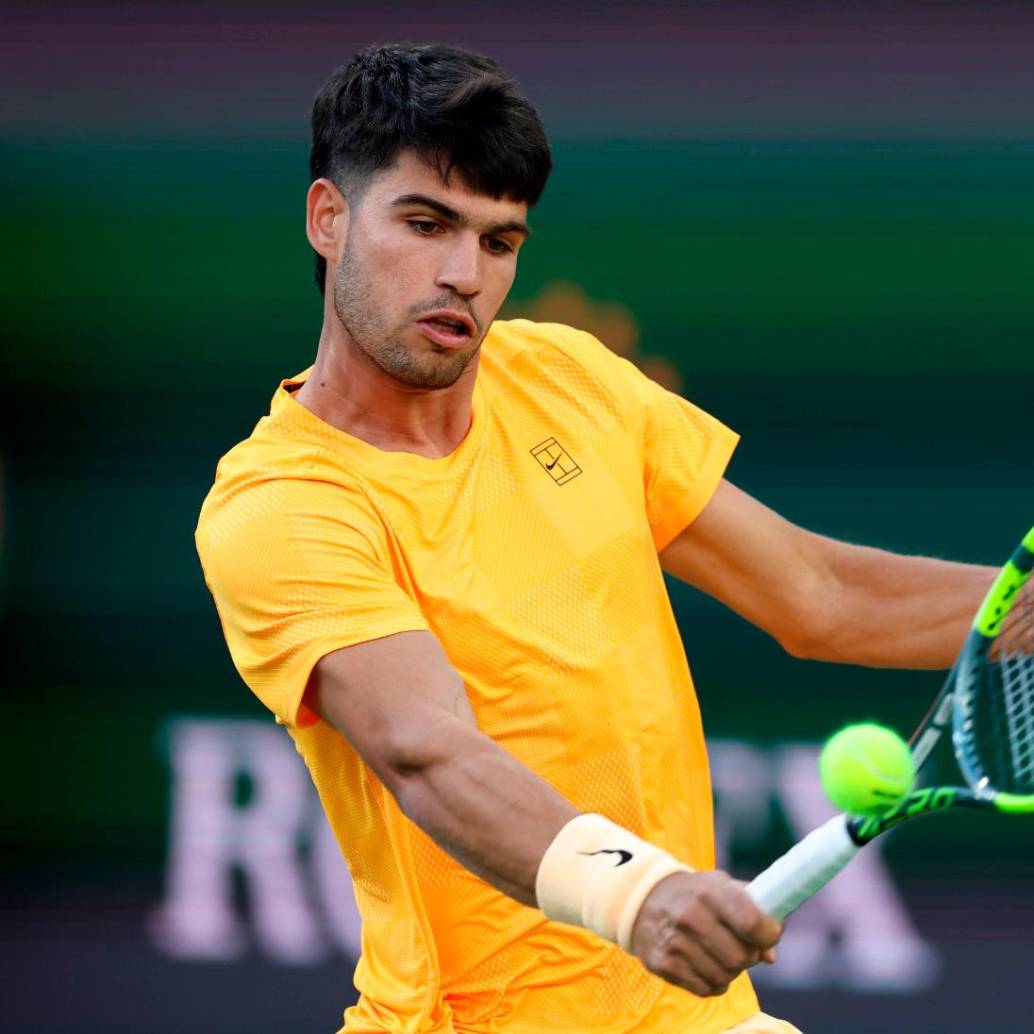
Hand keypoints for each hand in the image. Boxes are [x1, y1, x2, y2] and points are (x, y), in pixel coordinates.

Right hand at [630, 870, 781, 996]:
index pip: (752, 923)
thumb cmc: (694, 893)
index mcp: (708, 891)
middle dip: (749, 955)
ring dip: (730, 970)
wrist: (644, 898)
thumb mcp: (721, 886)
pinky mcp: (664, 965)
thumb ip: (753, 910)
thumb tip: (771, 955)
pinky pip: (706, 988)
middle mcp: (690, 916)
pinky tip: (705, 963)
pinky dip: (713, 981)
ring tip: (720, 953)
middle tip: (741, 946)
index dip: (768, 934)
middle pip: (742, 957)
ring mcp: (675, 943)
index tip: (768, 936)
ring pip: (725, 976)